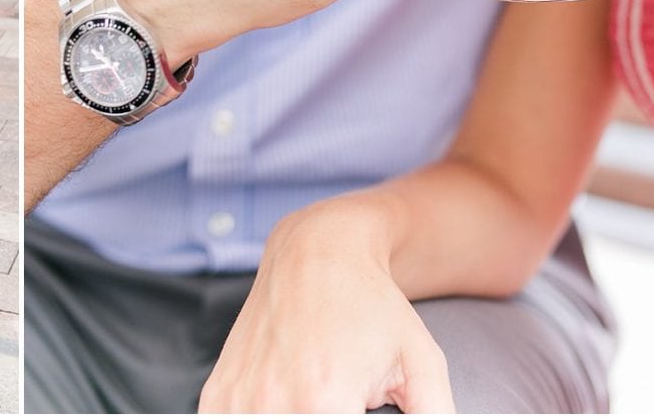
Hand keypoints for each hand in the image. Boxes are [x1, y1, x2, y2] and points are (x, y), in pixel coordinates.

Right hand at [201, 209, 452, 413]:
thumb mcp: (423, 366)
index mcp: (324, 402)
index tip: (358, 408)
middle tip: (343, 401)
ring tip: (317, 397)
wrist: (316, 251)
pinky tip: (284, 401)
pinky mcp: (218, 395)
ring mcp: (239, 400)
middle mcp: (273, 404)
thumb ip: (435, 418)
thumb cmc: (373, 307)